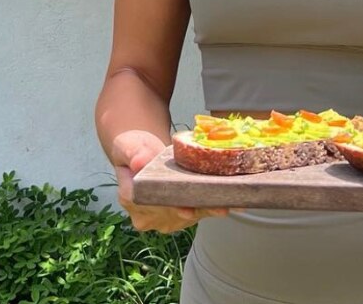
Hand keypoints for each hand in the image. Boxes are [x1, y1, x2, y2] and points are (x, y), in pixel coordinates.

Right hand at [111, 129, 229, 232]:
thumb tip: (139, 163)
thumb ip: (133, 152)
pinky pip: (199, 212)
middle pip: (175, 213)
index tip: (189, 210)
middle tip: (221, 206)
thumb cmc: (135, 148)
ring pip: (190, 214)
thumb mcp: (129, 144)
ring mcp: (165, 219)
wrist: (143, 154)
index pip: (150, 206)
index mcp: (131, 198)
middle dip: (199, 208)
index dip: (171, 209)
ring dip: (210, 208)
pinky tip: (233, 202)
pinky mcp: (181, 216)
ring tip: (231, 202)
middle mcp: (147, 215)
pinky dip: (215, 206)